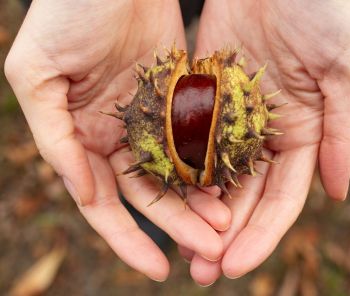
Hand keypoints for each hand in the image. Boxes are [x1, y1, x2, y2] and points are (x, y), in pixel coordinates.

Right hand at [5, 0, 230, 280]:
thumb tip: (81, 192)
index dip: (127, 239)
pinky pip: (197, 137)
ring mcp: (151, 118)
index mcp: (82, 137)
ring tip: (226, 224)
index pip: (105, 202)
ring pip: (178, 171)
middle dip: (177, 224)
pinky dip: (211, 162)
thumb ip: (55, 136)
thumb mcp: (38, 75)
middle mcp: (118, 135)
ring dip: (199, 200)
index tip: (155, 270)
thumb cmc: (65, 15)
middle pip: (149, 194)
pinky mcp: (179, 98)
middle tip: (209, 249)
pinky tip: (231, 183)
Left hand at [183, 0, 349, 284]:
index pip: (280, 200)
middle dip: (224, 236)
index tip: (236, 265)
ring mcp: (230, 119)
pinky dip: (178, 169)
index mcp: (302, 135)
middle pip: (242, 197)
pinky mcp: (201, 98)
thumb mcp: (345, 71)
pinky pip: (187, 139)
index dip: (261, 235)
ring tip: (178, 247)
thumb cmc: (321, 10)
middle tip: (202, 271)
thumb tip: (339, 191)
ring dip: (197, 213)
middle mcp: (264, 135)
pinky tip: (163, 196)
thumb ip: (344, 133)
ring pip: (212, 176)